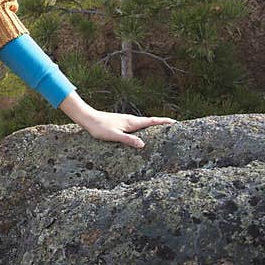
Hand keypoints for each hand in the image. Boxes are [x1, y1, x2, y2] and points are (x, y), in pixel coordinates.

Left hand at [59, 91, 175, 148]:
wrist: (88, 118)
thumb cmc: (99, 127)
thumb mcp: (114, 136)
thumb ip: (128, 140)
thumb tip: (143, 145)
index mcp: (132, 122)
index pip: (152, 121)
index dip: (164, 122)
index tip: (176, 122)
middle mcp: (131, 120)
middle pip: (151, 122)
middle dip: (163, 124)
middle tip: (175, 128)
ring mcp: (126, 121)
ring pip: (144, 124)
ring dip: (154, 126)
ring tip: (163, 132)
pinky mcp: (121, 124)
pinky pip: (137, 126)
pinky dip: (144, 129)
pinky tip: (142, 134)